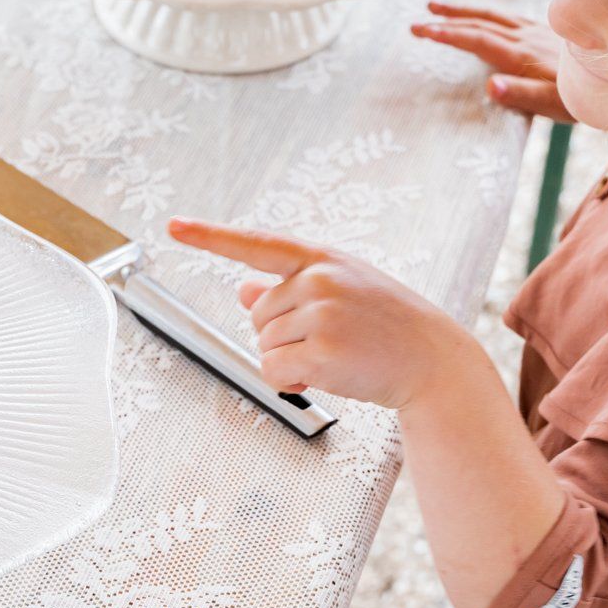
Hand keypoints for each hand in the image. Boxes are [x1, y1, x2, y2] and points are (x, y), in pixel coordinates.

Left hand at [167, 218, 476, 408]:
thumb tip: (243, 290)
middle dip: (281, 335)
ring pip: (262, 344)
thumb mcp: (344, 290)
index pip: (255, 243)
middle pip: (256, 314)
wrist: (433, 360)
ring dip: (288, 360)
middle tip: (328, 340)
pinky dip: (288, 382)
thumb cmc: (388, 325)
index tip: (174, 225)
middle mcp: (318, 280)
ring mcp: (321, 314)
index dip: (210, 235)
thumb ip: (291, 287)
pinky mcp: (321, 352)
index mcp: (321, 258)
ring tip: (334, 356)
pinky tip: (324, 376)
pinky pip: (272, 370)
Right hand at [411, 1, 574, 122]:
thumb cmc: (587, 96)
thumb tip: (491, 86)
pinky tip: (484, 16)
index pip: (477, 39)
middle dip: (446, 20)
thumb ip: (522, 94)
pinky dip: (486, 14)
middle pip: (480, 23)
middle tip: (417, 22)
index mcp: (522, 54)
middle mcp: (527, 37)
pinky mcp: (546, 31)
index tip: (422, 30)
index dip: (448, 34)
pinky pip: (508, 17)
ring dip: (462, 11)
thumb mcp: (554, 104)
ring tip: (438, 7)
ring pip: (492, 15)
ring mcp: (537, 31)